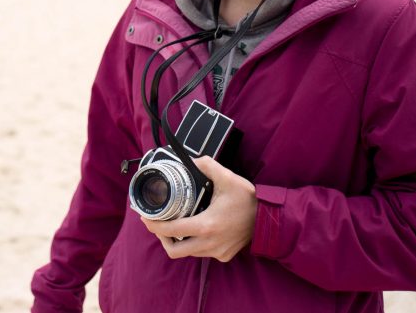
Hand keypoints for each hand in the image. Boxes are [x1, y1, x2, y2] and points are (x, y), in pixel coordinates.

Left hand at [139, 155, 256, 261]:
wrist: (271, 219)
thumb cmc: (248, 199)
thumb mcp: (228, 177)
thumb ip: (207, 165)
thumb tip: (191, 159)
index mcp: (206, 225)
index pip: (171, 230)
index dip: (154, 225)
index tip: (145, 218)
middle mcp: (209, 244)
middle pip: (174, 251)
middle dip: (161, 238)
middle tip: (158, 224)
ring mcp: (217, 252)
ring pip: (188, 253)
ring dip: (178, 241)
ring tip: (174, 225)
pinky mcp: (224, 256)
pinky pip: (202, 253)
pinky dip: (194, 244)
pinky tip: (196, 230)